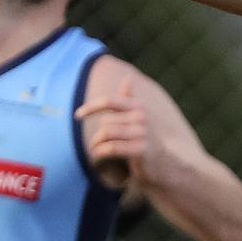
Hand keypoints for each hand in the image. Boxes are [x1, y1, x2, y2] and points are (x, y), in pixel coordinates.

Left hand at [75, 75, 155, 189]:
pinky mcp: (140, 149)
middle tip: (96, 145)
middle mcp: (141, 117)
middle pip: (105, 122)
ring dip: (96, 145)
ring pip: (106, 134)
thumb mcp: (139, 117)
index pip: (110, 100)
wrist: (164, 163)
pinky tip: (99, 158)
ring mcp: (142, 133)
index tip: (77, 115)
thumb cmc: (145, 139)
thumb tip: (128, 77)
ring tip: (96, 151)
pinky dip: (100, 154)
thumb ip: (130, 99)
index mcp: (139, 106)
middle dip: (97, 135)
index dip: (91, 107)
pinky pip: (111, 148)